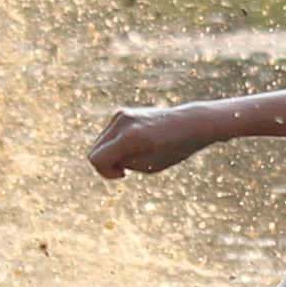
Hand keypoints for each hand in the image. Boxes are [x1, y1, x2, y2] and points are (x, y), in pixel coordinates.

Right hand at [88, 107, 211, 177]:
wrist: (191, 123)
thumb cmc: (174, 148)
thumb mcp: (149, 165)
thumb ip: (122, 163)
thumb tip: (103, 158)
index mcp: (131, 137)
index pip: (97, 159)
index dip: (106, 173)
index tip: (124, 174)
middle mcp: (123, 122)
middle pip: (95, 151)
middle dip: (107, 164)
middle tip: (127, 169)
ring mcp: (121, 114)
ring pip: (99, 143)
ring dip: (111, 154)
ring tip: (134, 156)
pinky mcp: (123, 112)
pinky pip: (108, 135)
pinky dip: (115, 144)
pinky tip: (134, 146)